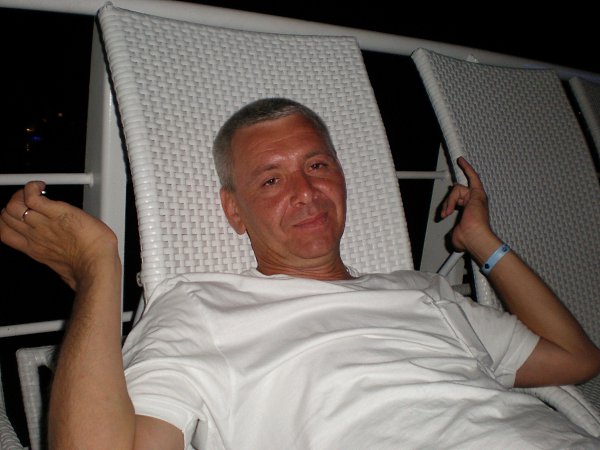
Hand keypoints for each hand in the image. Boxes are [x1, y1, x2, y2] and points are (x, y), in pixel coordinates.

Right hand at [0, 181, 118, 289]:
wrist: (96, 264)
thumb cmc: (88, 267)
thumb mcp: (64, 266)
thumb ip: (58, 256)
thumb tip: (66, 254)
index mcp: (36, 249)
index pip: (6, 233)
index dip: (8, 220)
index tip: (21, 213)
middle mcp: (35, 236)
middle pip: (6, 216)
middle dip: (14, 203)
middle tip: (29, 198)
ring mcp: (43, 224)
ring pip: (13, 206)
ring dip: (21, 194)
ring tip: (36, 192)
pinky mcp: (57, 213)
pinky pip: (32, 196)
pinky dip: (32, 187)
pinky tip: (41, 186)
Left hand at [440, 157, 494, 253]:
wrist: (474, 237)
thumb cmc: (468, 239)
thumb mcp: (455, 234)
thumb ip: (454, 229)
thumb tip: (453, 235)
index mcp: (471, 212)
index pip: (459, 201)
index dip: (450, 204)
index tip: (446, 209)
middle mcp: (475, 203)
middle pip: (456, 194)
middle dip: (447, 204)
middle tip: (444, 214)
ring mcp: (477, 198)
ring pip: (457, 190)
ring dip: (449, 201)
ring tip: (448, 212)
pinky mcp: (477, 193)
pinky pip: (472, 176)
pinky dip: (466, 168)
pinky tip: (460, 160)